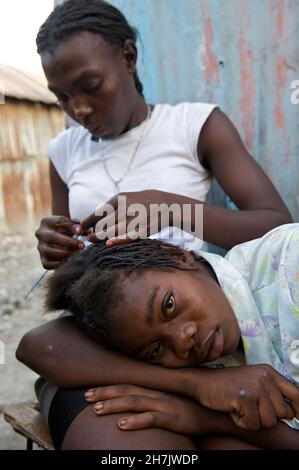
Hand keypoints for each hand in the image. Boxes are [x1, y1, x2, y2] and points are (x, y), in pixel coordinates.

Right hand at [35, 215, 86, 268]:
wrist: (59, 237)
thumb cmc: (68, 229)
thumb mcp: (73, 225)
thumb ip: (79, 227)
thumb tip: (88, 232)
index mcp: (47, 222)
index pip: (57, 222)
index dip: (69, 227)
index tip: (80, 231)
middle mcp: (41, 234)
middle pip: (52, 237)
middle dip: (68, 242)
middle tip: (81, 246)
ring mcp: (40, 247)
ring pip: (48, 252)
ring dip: (64, 254)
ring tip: (75, 253)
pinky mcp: (42, 258)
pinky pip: (47, 264)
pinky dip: (57, 264)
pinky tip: (67, 261)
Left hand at [80, 190, 181, 245]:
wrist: (166, 204)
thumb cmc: (142, 203)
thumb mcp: (127, 199)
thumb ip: (111, 208)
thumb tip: (93, 220)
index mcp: (118, 199)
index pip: (98, 213)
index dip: (87, 221)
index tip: (79, 228)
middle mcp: (124, 208)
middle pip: (102, 224)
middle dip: (93, 232)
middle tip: (87, 238)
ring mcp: (133, 219)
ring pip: (111, 231)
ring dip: (100, 237)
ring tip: (93, 241)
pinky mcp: (141, 229)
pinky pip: (126, 236)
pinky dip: (116, 240)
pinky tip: (108, 244)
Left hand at [84, 384, 218, 434]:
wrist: (213, 412)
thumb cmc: (189, 407)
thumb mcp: (169, 400)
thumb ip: (153, 399)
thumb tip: (135, 404)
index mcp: (154, 389)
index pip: (126, 385)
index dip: (107, 387)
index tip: (90, 390)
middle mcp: (156, 394)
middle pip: (126, 391)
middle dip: (104, 393)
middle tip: (85, 396)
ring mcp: (164, 405)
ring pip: (134, 402)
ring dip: (113, 406)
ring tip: (95, 410)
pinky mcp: (172, 418)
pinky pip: (150, 419)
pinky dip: (135, 421)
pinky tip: (121, 426)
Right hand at [187, 364, 298, 429]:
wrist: (202, 382)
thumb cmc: (227, 386)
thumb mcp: (253, 382)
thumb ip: (272, 393)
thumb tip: (293, 413)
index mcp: (269, 372)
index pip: (296, 394)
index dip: (298, 410)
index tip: (297, 418)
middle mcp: (265, 377)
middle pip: (283, 413)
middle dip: (266, 417)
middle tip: (249, 408)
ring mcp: (255, 386)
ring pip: (269, 421)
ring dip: (253, 421)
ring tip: (240, 408)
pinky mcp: (244, 397)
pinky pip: (253, 424)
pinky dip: (242, 422)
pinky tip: (232, 409)